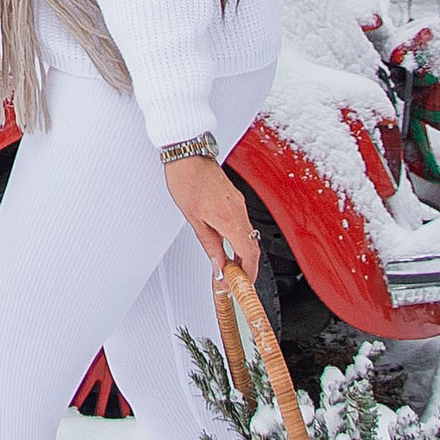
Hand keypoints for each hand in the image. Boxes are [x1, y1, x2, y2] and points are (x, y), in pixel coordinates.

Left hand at [166, 154, 253, 271]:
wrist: (187, 156)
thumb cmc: (186, 180)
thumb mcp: (194, 220)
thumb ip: (209, 245)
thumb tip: (217, 265)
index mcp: (229, 218)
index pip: (248, 253)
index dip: (247, 273)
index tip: (240, 284)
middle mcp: (238, 211)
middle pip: (252, 247)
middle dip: (247, 268)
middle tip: (235, 281)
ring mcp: (239, 204)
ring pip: (248, 236)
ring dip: (243, 254)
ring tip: (230, 268)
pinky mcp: (235, 199)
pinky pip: (243, 224)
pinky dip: (239, 240)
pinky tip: (229, 246)